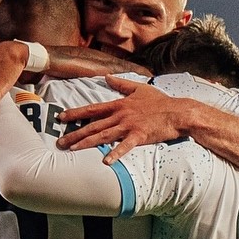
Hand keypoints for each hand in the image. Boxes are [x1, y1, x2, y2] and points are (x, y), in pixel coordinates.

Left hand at [58, 75, 191, 161]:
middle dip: (75, 133)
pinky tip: (106, 161)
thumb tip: (107, 77)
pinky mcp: (140, 136)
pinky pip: (125, 146)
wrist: (178, 111)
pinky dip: (115, 153)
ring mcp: (129, 125)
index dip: (76, 113)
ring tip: (72, 150)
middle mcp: (120, 115)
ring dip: (86, 142)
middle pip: (93, 125)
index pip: (92, 109)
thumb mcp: (139, 88)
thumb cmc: (160, 101)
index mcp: (119, 104)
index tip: (62, 117)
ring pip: (103, 135)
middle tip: (60, 142)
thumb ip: (121, 83)